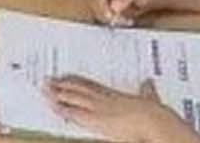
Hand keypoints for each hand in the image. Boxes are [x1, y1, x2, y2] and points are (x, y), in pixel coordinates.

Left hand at [46, 77, 187, 141]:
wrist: (153, 122)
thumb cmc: (154, 114)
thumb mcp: (151, 99)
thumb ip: (148, 91)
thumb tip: (148, 82)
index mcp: (115, 95)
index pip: (91, 86)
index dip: (77, 81)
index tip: (66, 77)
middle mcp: (105, 100)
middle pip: (79, 90)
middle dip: (62, 86)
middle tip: (48, 81)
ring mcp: (99, 109)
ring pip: (74, 99)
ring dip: (58, 94)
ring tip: (45, 89)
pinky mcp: (97, 120)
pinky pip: (76, 114)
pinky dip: (63, 110)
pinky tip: (53, 106)